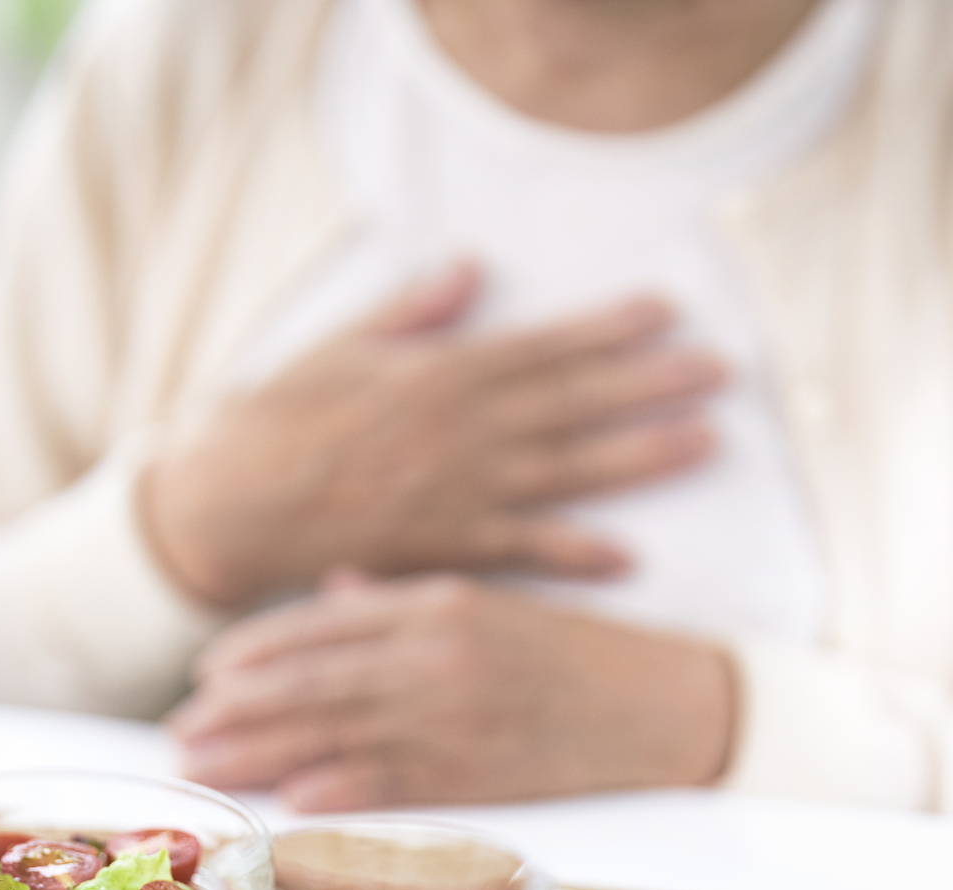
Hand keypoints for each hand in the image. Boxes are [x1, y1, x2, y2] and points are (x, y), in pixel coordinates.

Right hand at [140, 262, 724, 607]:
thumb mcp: (339, 346)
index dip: (609, 328)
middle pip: (575, 402)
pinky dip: (574, 556)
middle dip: (653, 383)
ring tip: (705, 441)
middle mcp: (462, 432)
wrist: (230, 508)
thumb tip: (468, 267)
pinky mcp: (442, 549)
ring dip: (641, 457)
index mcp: (438, 375)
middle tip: (722, 372)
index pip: (542, 346)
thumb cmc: (277, 422)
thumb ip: (412, 311)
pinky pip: (522, 553)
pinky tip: (628, 558)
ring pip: (567, 470)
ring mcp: (458, 493)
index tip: (666, 312)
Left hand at [167, 571, 736, 809]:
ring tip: (202, 766)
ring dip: (260, 751)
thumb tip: (335, 591)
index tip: (205, 673)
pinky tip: (288, 799)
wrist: (672, 703)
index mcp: (440, 601)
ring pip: (335, 730)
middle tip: (178, 733)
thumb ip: (406, 599)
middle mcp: (437, 653)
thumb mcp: (493, 604)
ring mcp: (458, 713)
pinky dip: (338, 790)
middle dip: (235, 708)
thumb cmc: (582, 654)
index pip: (322, 623)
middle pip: (311, 680)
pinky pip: (395, 781)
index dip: (255, 650)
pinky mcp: (484, 771)